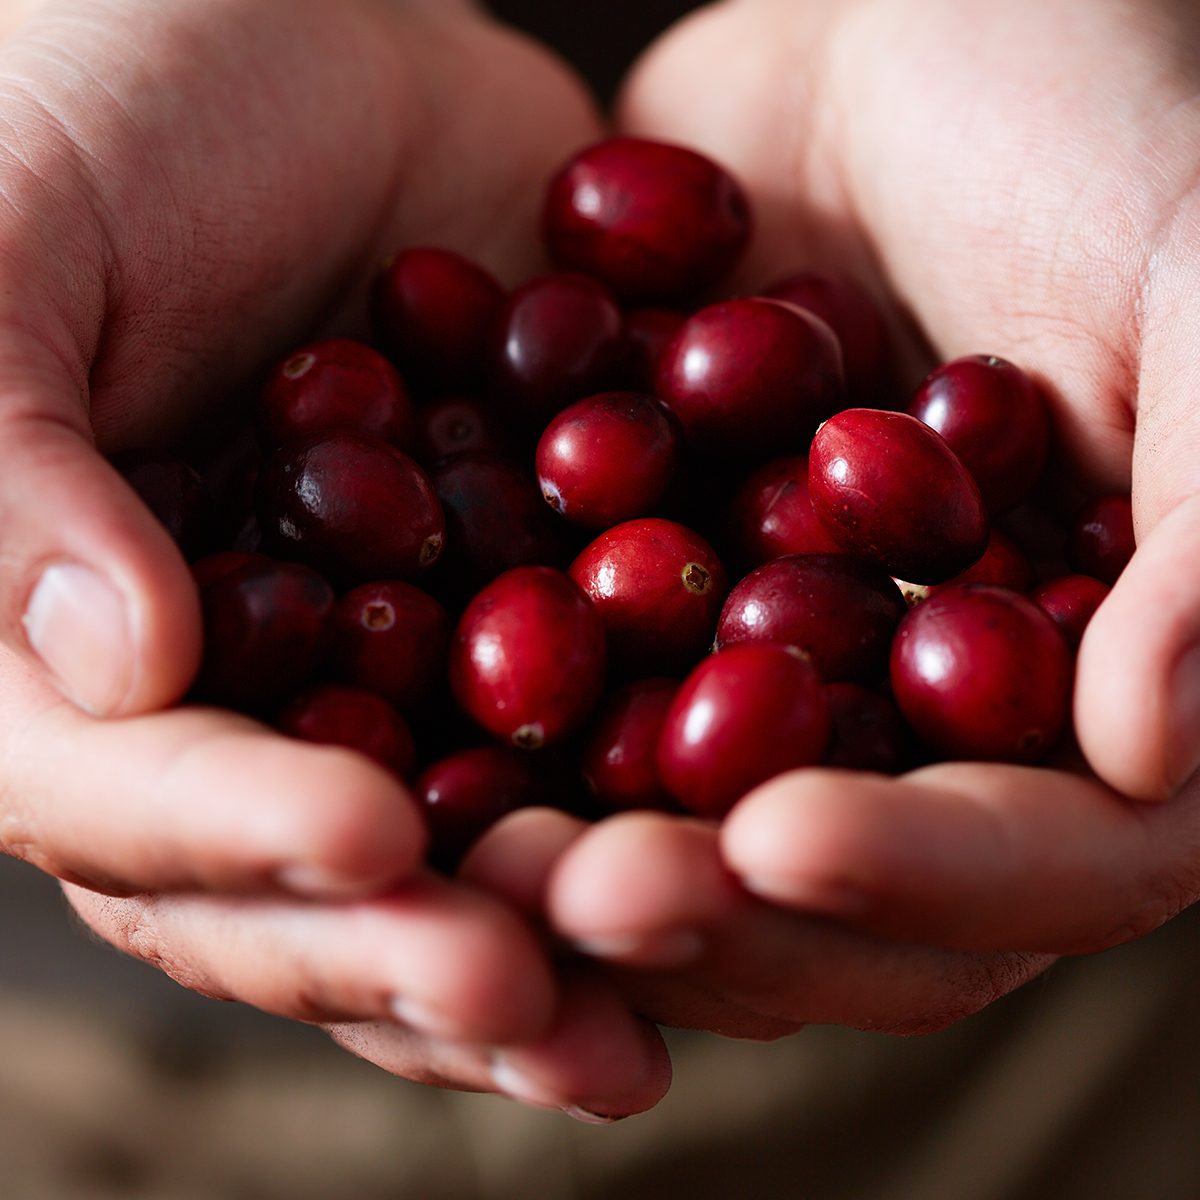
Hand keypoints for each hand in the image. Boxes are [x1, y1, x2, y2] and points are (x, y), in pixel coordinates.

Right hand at [0, 0, 674, 1115]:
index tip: (370, 848)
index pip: (128, 795)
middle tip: (530, 1004)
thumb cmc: (103, 93)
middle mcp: (240, 690)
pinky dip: (656, 804)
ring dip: (550, 937)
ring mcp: (390, 662)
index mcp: (69, 640)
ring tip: (636, 1025)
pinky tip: (741, 868)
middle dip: (414, 943)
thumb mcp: (14, 244)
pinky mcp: (525, 602)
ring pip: (462, 845)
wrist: (301, 29)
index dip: (238, 837)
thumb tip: (118, 661)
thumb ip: (8, 464)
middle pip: (305, 876)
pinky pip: (591, 730)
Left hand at [530, 0, 1199, 1033]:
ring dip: (582, 864)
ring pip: (691, 834)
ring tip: (466, 859)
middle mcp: (934, 717)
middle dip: (716, 906)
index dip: (922, 873)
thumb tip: (1158, 751)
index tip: (773, 844)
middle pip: (845, 892)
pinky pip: (577, 704)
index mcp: (1096, 683)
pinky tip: (398, 750)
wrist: (907, 29)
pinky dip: (496, 738)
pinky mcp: (657, 604)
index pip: (1044, 856)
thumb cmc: (1102, 120)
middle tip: (570, 896)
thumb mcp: (1195, 288)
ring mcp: (788, 670)